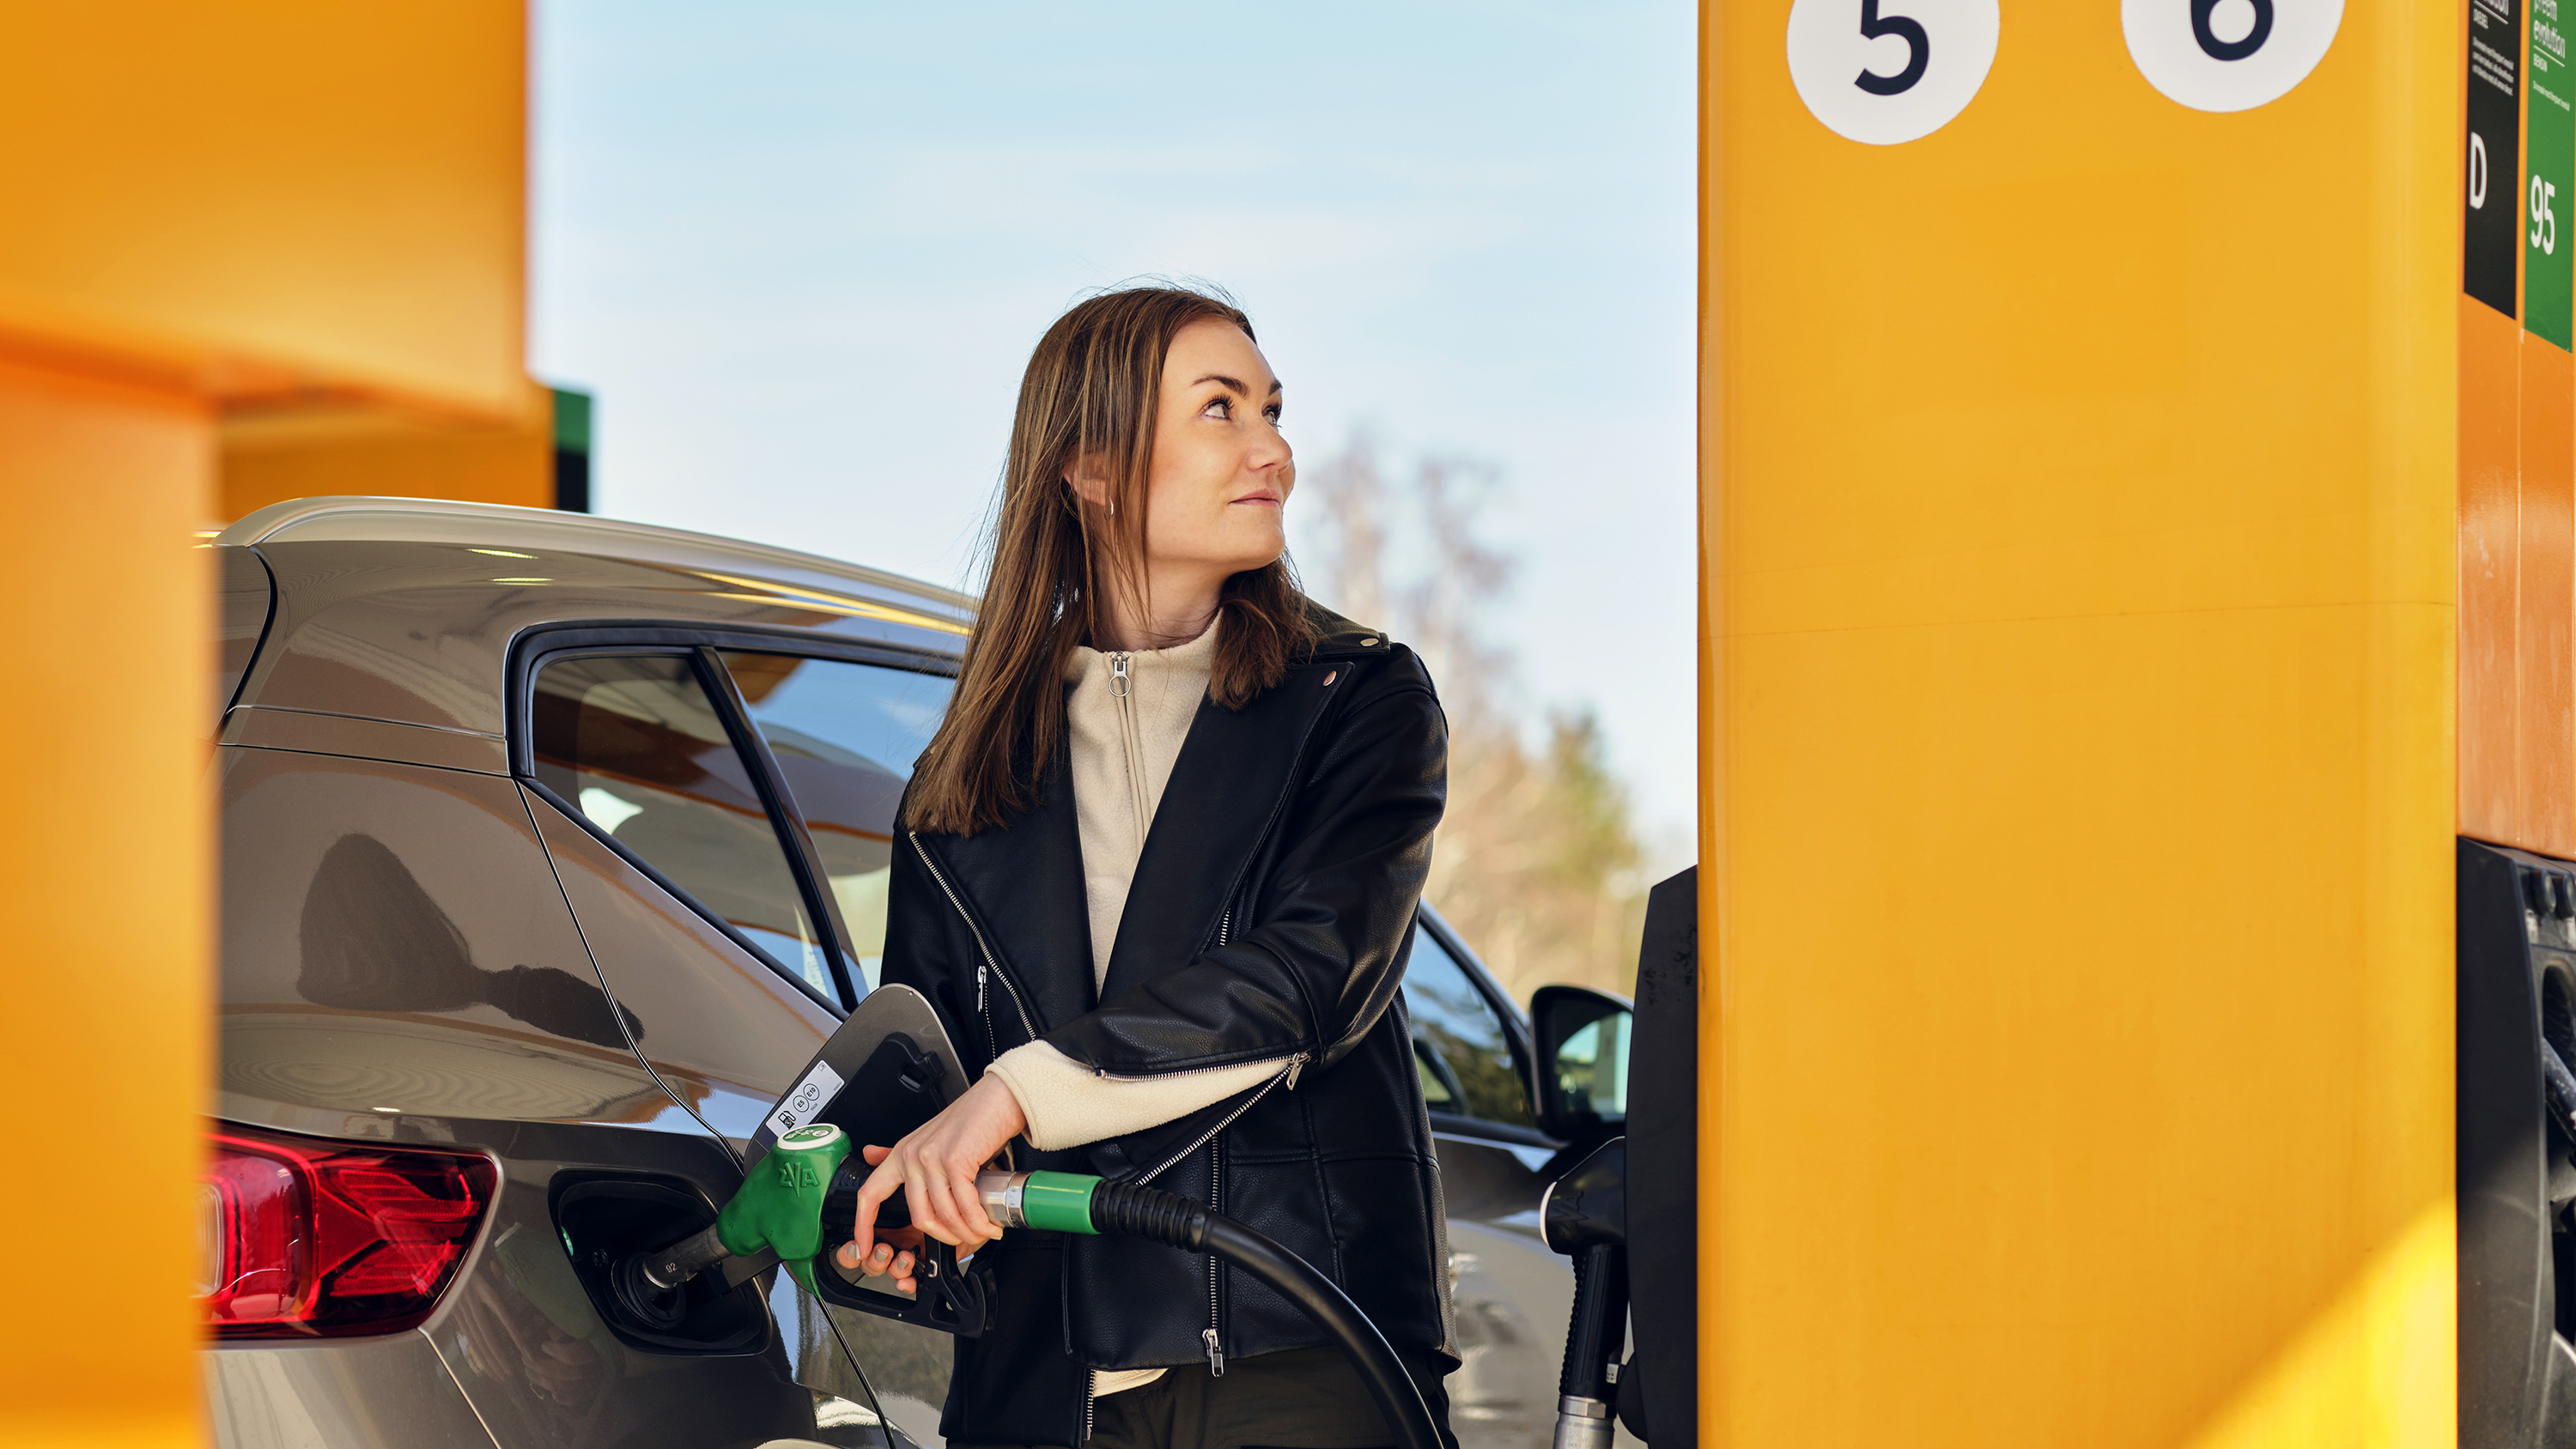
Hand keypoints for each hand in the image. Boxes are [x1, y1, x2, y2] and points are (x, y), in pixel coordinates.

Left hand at [833, 1074, 1025, 1281]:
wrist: (998, 1098)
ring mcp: (931, 1158)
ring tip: (982, 1232)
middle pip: (918, 1216)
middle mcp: (912, 1156)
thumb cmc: (971, 1120)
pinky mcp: (955, 1161)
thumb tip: (871, 1156)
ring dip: (967, 1232)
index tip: (865, 1247)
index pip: (870, 1193)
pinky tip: (988, 1226)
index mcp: (902, 1153)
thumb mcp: (930, 1140)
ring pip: (943, 1215)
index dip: (864, 1225)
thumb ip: (902, 1156)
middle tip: (961, 1241)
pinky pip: (964, 1206)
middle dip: (944, 1237)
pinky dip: (979, 1222)